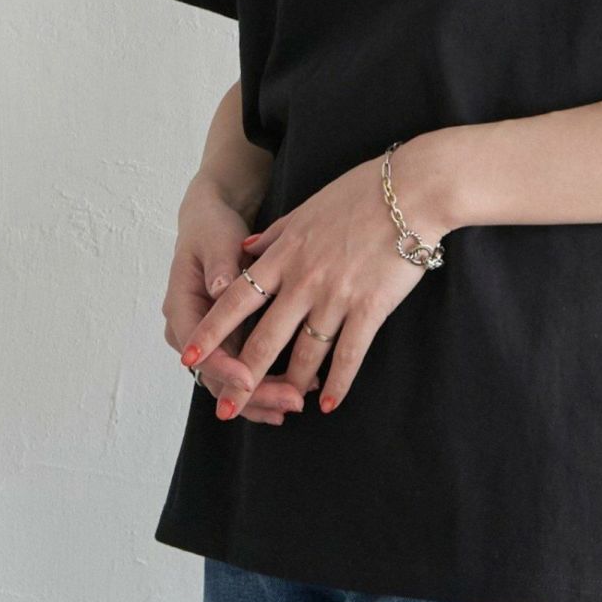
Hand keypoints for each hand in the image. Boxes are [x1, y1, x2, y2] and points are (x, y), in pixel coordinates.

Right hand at [162, 176, 319, 424]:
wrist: (213, 223)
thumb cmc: (214, 229)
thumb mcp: (216, 239)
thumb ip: (220, 264)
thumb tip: (220, 287)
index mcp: (181, 307)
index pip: (199, 350)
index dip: (224, 369)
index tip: (251, 378)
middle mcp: (191, 330)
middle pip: (215, 376)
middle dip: (251, 394)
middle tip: (290, 402)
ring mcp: (208, 339)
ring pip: (229, 381)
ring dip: (262, 395)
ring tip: (296, 403)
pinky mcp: (226, 339)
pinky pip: (242, 369)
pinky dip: (266, 383)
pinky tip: (294, 392)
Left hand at [176, 141, 451, 420]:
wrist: (410, 192)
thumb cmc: (360, 194)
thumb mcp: (306, 209)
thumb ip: (274, 236)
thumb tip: (246, 252)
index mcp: (283, 255)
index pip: (236, 301)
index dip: (212, 333)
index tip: (191, 357)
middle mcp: (302, 280)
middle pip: (264, 339)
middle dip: (242, 379)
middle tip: (227, 409)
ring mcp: (335, 295)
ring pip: (304, 353)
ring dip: (291, 383)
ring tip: (284, 403)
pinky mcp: (369, 306)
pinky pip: (348, 353)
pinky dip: (337, 382)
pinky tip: (330, 402)